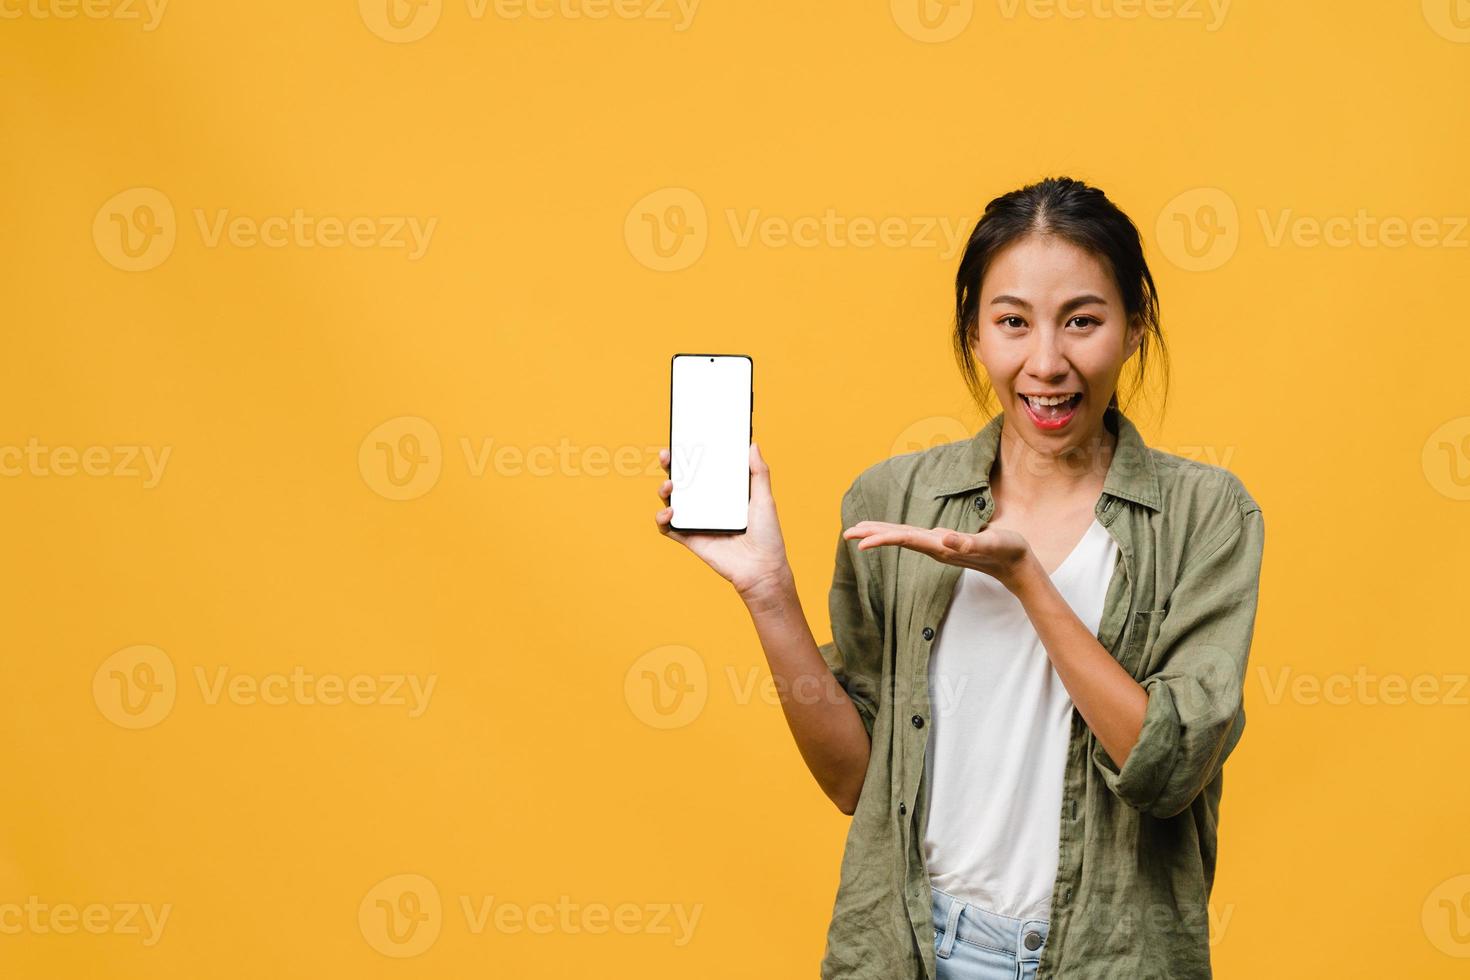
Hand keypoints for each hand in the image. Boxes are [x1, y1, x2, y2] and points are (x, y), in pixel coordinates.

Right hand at [655, 441, 792, 598]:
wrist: (762, 569)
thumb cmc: (768, 536)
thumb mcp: (764, 499)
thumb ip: (759, 473)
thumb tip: (753, 444)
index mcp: (723, 493)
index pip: (703, 469)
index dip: (692, 455)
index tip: (685, 440)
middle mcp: (707, 505)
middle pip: (683, 481)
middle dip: (671, 466)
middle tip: (667, 456)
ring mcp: (697, 521)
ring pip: (671, 501)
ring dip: (663, 490)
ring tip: (669, 485)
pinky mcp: (690, 538)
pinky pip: (668, 528)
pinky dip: (662, 519)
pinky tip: (670, 512)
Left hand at [842, 520, 1036, 592]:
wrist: (1016, 563)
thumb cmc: (1006, 550)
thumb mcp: (991, 542)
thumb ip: (969, 541)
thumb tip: (945, 540)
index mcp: (942, 547)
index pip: (905, 540)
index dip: (882, 539)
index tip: (860, 543)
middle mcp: (936, 547)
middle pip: (898, 539)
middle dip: (872, 535)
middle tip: (847, 534)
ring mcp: (938, 545)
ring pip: (903, 537)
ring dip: (881, 533)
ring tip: (858, 531)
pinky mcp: (943, 542)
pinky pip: (913, 536)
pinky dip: (896, 531)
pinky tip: (888, 531)